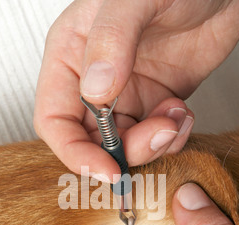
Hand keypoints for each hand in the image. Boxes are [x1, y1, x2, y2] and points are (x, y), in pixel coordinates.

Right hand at [34, 0, 238, 180]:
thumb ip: (110, 41)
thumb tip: (95, 90)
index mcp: (71, 55)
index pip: (55, 120)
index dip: (76, 153)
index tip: (106, 169)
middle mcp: (95, 81)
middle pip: (92, 142)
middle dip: (125, 151)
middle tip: (157, 134)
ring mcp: (126, 95)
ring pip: (125, 146)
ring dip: (154, 144)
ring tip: (175, 117)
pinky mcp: (154, 103)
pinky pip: (154, 138)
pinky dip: (172, 138)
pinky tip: (183, 114)